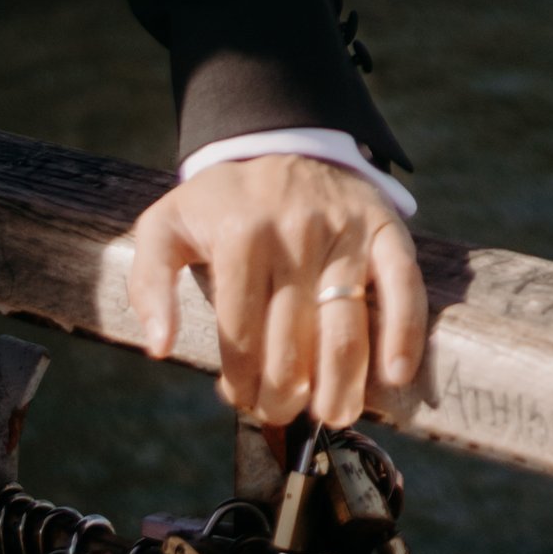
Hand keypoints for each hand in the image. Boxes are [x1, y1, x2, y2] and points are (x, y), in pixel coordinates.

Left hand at [126, 157, 425, 428]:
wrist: (282, 139)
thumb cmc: (223, 202)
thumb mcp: (167, 224)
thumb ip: (149, 281)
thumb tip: (158, 347)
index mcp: (239, 233)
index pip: (241, 335)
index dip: (241, 382)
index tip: (241, 399)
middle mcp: (294, 232)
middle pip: (293, 344)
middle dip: (285, 396)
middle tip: (282, 413)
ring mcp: (343, 231)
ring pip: (346, 329)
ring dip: (341, 388)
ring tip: (331, 414)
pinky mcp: (383, 229)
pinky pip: (402, 286)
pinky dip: (403, 335)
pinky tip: (395, 375)